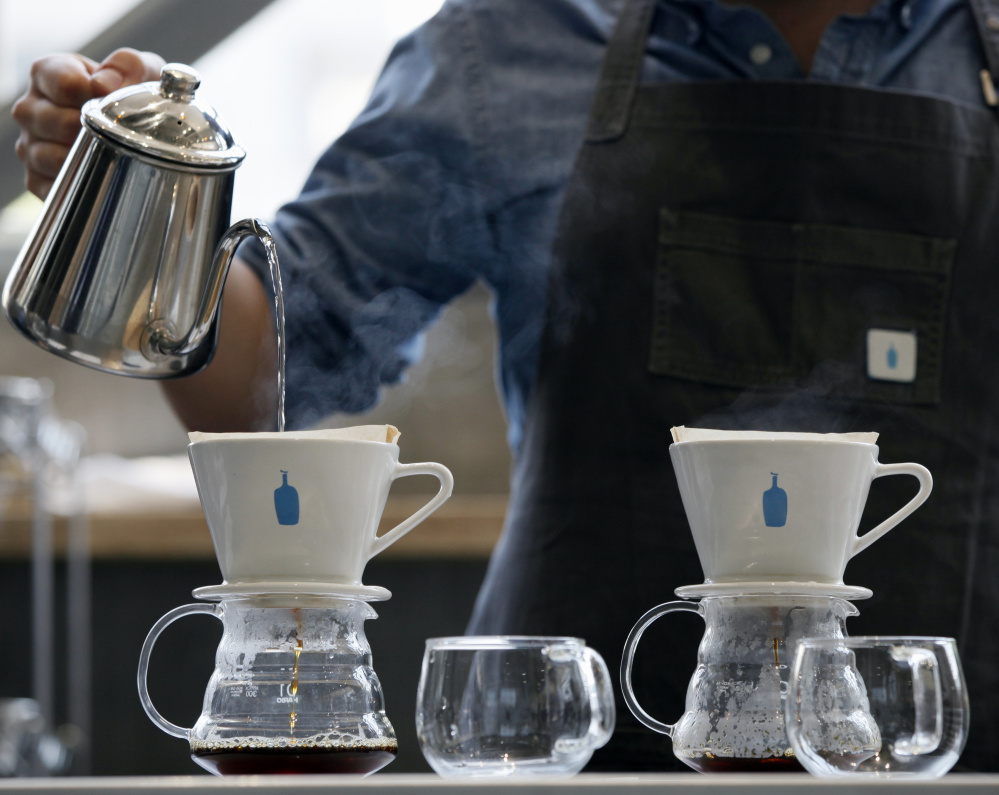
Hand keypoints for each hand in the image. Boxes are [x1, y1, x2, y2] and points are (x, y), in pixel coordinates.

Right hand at [12, 48, 164, 198]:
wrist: (143, 132)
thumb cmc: (134, 95)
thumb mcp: (141, 71)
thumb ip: (127, 65)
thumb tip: (103, 85)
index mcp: (49, 74)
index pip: (58, 82)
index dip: (89, 94)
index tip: (109, 101)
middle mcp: (31, 108)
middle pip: (51, 121)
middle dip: (90, 130)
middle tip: (117, 136)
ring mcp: (31, 145)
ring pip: (46, 156)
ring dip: (84, 160)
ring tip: (112, 156)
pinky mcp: (37, 178)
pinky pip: (51, 186)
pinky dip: (77, 187)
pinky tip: (100, 180)